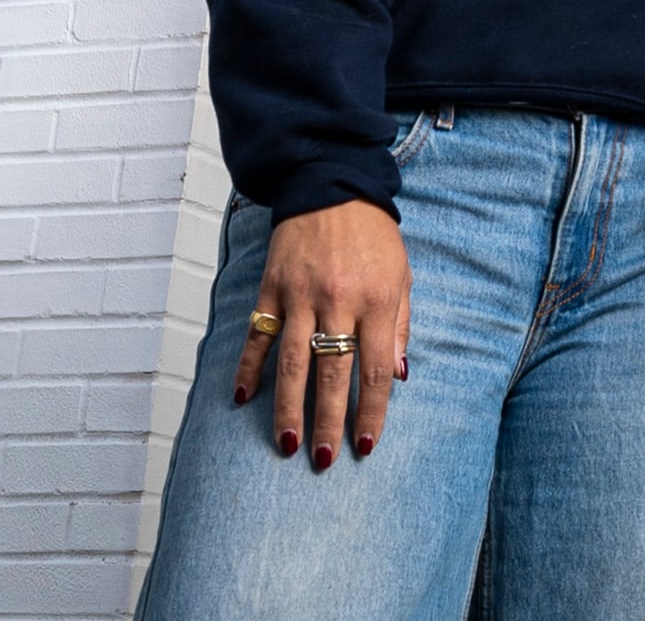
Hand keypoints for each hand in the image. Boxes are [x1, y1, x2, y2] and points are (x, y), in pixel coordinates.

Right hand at [234, 199, 410, 470]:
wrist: (333, 184)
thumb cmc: (374, 235)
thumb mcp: (402, 275)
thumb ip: (401, 326)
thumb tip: (400, 376)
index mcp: (377, 301)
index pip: (376, 370)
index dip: (371, 412)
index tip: (365, 445)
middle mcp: (339, 302)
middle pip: (332, 374)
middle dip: (328, 422)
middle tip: (324, 460)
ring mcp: (301, 295)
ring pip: (291, 363)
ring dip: (287, 409)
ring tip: (286, 444)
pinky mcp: (272, 287)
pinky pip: (257, 335)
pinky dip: (247, 368)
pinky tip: (242, 399)